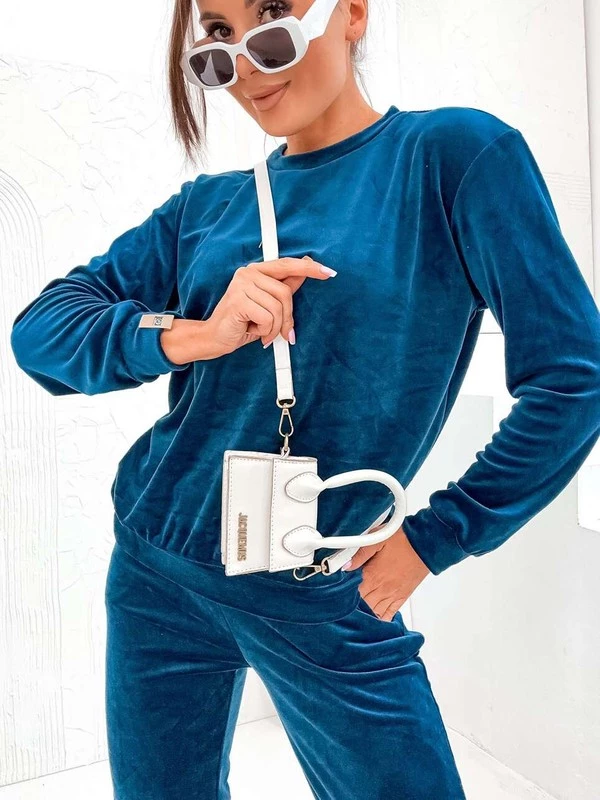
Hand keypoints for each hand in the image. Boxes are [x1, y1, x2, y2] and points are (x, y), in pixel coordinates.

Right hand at [206, 255, 336, 354]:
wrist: (215, 338)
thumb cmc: (242, 322)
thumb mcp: (268, 305)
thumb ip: (285, 288)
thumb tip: (304, 272)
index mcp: (256, 271)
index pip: (287, 265)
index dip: (309, 268)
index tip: (328, 272)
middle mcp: (248, 273)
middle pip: (285, 292)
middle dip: (287, 317)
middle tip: (282, 332)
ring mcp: (241, 285)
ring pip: (278, 307)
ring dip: (275, 327)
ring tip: (263, 332)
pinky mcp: (238, 300)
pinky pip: (268, 317)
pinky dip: (266, 330)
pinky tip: (255, 331)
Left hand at [343, 523, 430, 621]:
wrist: (425, 544)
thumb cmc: (403, 539)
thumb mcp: (377, 539)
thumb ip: (359, 553)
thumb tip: (343, 565)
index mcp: (373, 576)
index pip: (352, 593)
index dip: (341, 597)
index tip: (334, 598)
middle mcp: (382, 589)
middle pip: (361, 606)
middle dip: (350, 608)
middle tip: (341, 608)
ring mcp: (392, 595)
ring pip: (373, 612)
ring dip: (364, 614)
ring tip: (354, 615)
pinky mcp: (402, 596)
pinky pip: (389, 614)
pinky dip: (380, 619)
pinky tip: (373, 620)